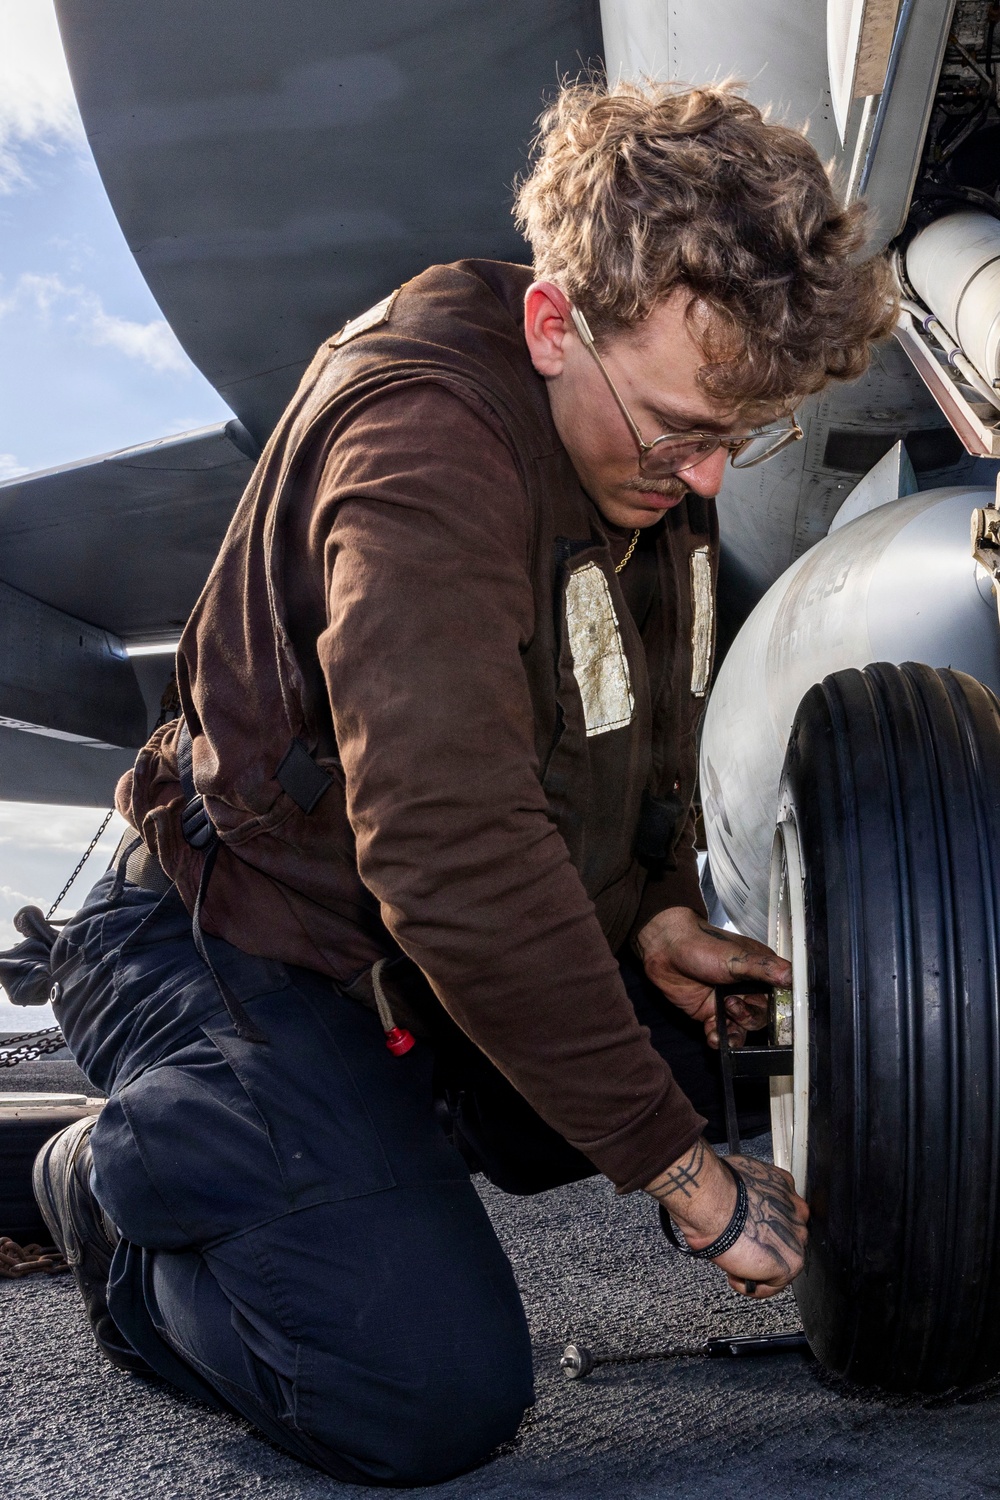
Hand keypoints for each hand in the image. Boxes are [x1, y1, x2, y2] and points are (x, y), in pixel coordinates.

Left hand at [636, 905, 789, 1047]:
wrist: (666, 950)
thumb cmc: (703, 945)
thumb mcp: (737, 957)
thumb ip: (764, 968)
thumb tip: (792, 977)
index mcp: (761, 973)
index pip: (781, 997)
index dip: (780, 1010)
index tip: (776, 1018)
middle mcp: (749, 990)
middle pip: (762, 1018)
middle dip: (749, 1018)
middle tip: (731, 1005)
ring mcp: (730, 1003)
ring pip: (743, 1029)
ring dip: (736, 1034)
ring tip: (722, 1025)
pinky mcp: (711, 1014)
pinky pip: (722, 1034)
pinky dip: (719, 1039)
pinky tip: (711, 1036)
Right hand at [645, 1141, 807, 1297]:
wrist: (711, 1203)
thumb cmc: (713, 1190)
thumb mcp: (734, 1181)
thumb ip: (746, 1195)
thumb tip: (733, 1204)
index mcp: (782, 1185)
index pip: (782, 1212)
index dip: (762, 1227)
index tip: (746, 1233)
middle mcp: (795, 1209)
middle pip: (786, 1237)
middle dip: (763, 1248)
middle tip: (739, 1251)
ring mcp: (796, 1236)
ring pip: (782, 1261)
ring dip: (758, 1268)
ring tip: (734, 1266)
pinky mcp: (792, 1261)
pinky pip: (774, 1284)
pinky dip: (752, 1287)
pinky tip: (735, 1277)